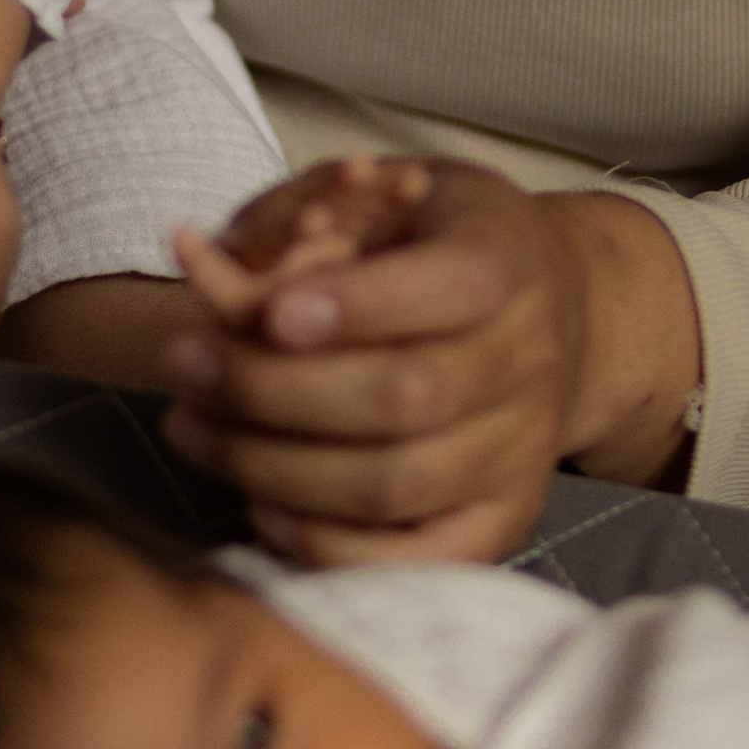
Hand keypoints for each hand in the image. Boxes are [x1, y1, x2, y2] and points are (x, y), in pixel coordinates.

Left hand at [157, 153, 701, 565]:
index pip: (446, 288)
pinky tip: (260, 504)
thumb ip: (308, 212)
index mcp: (506, 263)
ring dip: (274, 466)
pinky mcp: (507, 518)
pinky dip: (329, 542)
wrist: (565, 313)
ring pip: (397, 482)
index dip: (353, 306)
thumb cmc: (445, 242)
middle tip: (182, 364)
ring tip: (191, 428)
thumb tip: (200, 256)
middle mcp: (529, 360)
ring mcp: (523, 449)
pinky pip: (417, 559)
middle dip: (274, 387)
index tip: (266, 312)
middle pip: (406, 396)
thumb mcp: (397, 189)